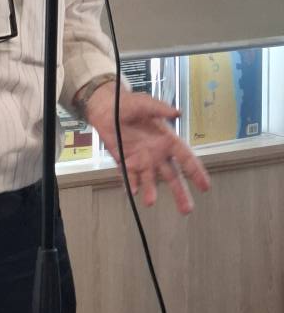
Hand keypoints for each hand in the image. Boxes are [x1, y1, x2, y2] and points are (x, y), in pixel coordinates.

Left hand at [82, 83, 210, 214]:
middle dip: (180, 193)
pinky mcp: (126, 162)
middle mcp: (157, 154)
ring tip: (150, 202)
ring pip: (151, 180)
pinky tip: (133, 191)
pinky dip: (131, 184)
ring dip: (151, 191)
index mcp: (167, 140)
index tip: (205, 186)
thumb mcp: (145, 103)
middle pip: (172, 176)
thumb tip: (177, 112)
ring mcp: (142, 160)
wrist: (106, 107)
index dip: (196, 172)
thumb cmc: (129, 104)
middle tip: (187, 210)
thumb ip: (160, 109)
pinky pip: (130, 176)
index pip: (186, 158)